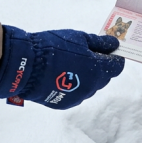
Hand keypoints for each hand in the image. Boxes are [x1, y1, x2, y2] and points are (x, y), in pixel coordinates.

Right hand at [0, 26, 125, 109]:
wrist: (25, 66)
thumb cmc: (52, 47)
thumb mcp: (79, 38)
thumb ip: (100, 43)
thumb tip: (114, 44)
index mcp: (99, 70)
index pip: (117, 67)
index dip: (114, 58)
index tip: (107, 51)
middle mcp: (92, 87)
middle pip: (104, 78)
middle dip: (99, 67)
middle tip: (84, 55)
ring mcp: (78, 97)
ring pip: (89, 87)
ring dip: (85, 78)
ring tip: (68, 66)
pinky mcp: (64, 104)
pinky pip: (74, 94)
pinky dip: (71, 86)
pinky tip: (59, 77)